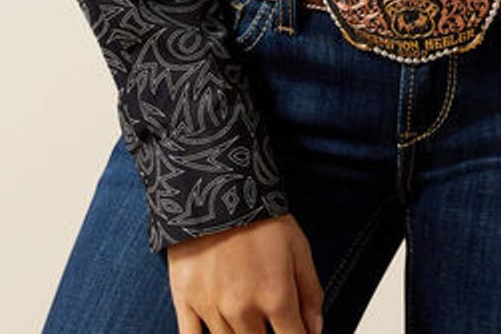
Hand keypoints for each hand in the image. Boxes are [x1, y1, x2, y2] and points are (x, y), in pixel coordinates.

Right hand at [167, 210, 324, 333]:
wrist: (216, 181)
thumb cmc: (259, 213)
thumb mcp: (298, 247)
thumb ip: (310, 293)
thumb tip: (315, 330)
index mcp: (275, 296)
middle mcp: (243, 309)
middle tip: (270, 323)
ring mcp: (211, 307)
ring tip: (246, 320)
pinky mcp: (185, 299)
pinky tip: (217, 332)